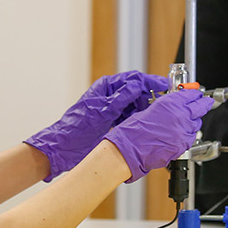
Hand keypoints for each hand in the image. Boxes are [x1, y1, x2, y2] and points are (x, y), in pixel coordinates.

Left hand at [25, 71, 169, 180]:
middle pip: (137, 92)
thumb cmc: (76, 128)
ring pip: (135, 106)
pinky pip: (131, 118)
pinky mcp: (114, 122)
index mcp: (106, 87)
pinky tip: (145, 125)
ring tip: (154, 116)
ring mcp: (112, 110)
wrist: (64, 148)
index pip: (133, 79)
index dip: (150, 82)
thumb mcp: (102, 111)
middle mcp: (110, 96)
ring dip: (145, 110)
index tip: (164, 86)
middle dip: (150, 97)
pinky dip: (138, 120)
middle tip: (162, 104)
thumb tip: (137, 85)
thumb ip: (121, 97)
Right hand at [104, 89, 211, 182]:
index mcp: (171, 103)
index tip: (198, 94)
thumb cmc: (135, 130)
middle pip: (201, 106)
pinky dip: (189, 135)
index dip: (195, 94)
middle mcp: (180, 115)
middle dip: (204, 103)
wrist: (132, 149)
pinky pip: (192, 137)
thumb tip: (176, 106)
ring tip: (186, 122)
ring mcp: (184, 130)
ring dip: (194, 121)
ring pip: (197, 123)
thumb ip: (167, 107)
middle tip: (206, 101)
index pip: (191, 94)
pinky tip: (181, 134)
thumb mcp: (151, 109)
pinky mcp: (184, 144)